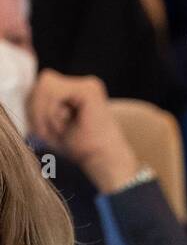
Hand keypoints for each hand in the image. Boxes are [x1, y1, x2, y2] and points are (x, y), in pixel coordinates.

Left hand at [26, 70, 138, 192]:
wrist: (104, 162)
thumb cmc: (81, 149)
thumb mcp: (51, 124)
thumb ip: (39, 107)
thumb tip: (24, 96)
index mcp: (78, 91)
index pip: (44, 85)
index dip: (37, 105)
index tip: (41, 130)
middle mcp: (85, 84)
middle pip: (44, 82)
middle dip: (38, 107)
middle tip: (46, 132)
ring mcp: (88, 85)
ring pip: (46, 85)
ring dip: (44, 111)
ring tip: (57, 130)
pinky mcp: (89, 90)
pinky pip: (54, 93)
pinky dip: (51, 112)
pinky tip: (62, 127)